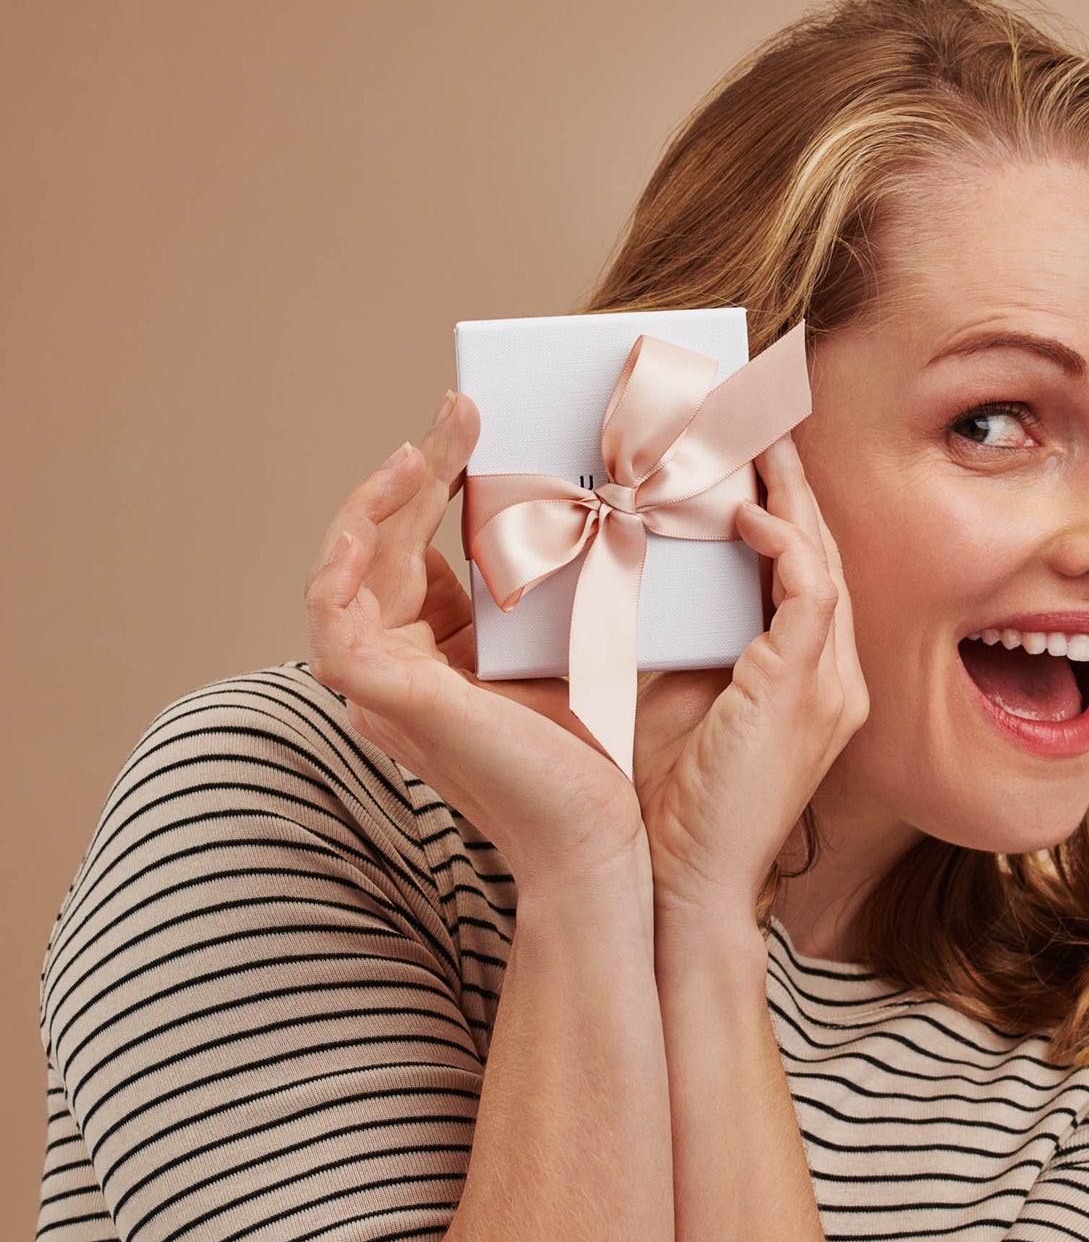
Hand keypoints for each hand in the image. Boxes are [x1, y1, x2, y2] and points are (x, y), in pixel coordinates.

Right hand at [303, 390, 650, 898]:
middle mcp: (400, 667)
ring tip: (421, 447)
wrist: (601, 831)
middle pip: (382, 546)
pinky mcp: (385, 698)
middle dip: (417, 470)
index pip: (415, 550)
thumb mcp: (564, 638)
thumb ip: (546, 582)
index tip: (477, 425)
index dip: (436, 483)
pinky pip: (332, 622)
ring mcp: (385, 685)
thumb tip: (581, 500)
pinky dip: (338, 567)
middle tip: (462, 410)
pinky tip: (372, 523)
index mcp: (437, 655)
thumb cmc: (592, 750)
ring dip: (377, 500)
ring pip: (346, 570)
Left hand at [632, 431, 869, 928]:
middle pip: (823, 550)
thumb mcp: (689, 699)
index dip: (785, 508)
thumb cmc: (680, 801)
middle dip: (792, 480)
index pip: (806, 571)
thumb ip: (697, 639)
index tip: (749, 452)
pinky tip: (742, 513)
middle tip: (758, 413)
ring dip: (787, 493)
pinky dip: (781, 545)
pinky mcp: (809, 690)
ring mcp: (833, 683)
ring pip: (822, 558)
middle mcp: (836, 675)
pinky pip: (810, 592)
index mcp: (812, 679)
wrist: (686, 883)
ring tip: (751, 433)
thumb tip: (661, 573)